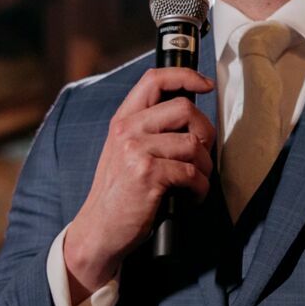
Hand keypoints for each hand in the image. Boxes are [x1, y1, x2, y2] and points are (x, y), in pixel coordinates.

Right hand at [63, 67, 215, 296]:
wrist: (99, 230)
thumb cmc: (118, 194)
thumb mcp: (123, 152)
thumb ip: (148, 130)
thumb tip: (191, 118)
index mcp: (123, 120)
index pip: (154, 79)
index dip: (185, 75)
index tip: (204, 84)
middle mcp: (128, 130)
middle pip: (184, 109)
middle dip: (205, 132)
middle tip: (203, 154)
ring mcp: (136, 151)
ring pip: (193, 144)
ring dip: (205, 167)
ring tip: (196, 183)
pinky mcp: (148, 175)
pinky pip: (192, 173)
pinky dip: (200, 188)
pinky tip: (192, 197)